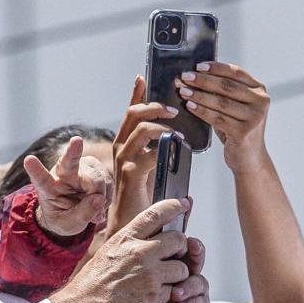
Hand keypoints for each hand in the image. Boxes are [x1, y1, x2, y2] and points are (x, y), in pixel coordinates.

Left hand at [23, 135, 112, 237]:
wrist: (72, 212)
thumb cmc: (64, 218)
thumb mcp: (69, 224)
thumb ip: (82, 214)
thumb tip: (99, 199)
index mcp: (48, 188)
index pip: (41, 179)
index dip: (35, 170)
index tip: (29, 160)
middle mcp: (62, 173)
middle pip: (69, 162)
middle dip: (73, 151)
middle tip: (76, 141)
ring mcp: (79, 167)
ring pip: (97, 178)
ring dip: (101, 195)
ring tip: (94, 207)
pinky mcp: (94, 167)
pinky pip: (108, 181)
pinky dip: (107, 194)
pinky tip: (99, 200)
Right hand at [47, 198, 194, 302]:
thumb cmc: (95, 281)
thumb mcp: (110, 250)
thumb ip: (132, 240)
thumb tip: (151, 231)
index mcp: (127, 238)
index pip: (157, 214)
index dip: (174, 206)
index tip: (185, 203)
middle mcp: (140, 252)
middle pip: (179, 240)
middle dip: (181, 248)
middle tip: (175, 256)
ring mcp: (149, 274)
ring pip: (182, 268)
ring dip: (176, 275)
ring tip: (160, 281)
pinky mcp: (154, 295)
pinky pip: (174, 290)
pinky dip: (167, 294)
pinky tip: (151, 296)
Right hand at [106, 76, 177, 233]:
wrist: (133, 226)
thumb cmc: (146, 198)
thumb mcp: (153, 169)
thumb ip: (161, 153)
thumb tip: (181, 141)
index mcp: (127, 144)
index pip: (131, 112)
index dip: (137, 93)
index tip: (144, 76)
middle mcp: (122, 148)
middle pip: (134, 114)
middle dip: (154, 105)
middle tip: (174, 107)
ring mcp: (124, 160)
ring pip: (141, 129)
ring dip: (162, 124)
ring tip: (178, 127)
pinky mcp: (132, 174)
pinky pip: (148, 152)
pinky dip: (165, 147)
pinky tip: (177, 148)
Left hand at [128, 234, 212, 302]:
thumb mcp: (137, 297)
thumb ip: (140, 277)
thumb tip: (135, 249)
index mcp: (167, 274)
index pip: (174, 251)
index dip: (176, 239)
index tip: (174, 226)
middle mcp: (183, 282)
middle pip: (192, 259)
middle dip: (192, 250)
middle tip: (189, 246)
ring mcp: (195, 297)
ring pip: (199, 279)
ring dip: (189, 281)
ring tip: (176, 291)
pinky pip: (202, 301)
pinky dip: (192, 300)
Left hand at [177, 62, 272, 172]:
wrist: (250, 158)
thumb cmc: (239, 130)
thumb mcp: (237, 107)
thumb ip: (225, 92)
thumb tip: (197, 77)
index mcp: (260, 91)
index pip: (236, 73)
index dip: (216, 67)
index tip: (198, 66)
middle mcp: (260, 102)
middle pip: (227, 86)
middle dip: (203, 80)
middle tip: (186, 77)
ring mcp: (254, 118)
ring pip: (221, 102)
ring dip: (199, 95)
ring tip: (184, 91)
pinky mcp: (244, 132)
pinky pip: (217, 118)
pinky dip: (201, 111)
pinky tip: (191, 106)